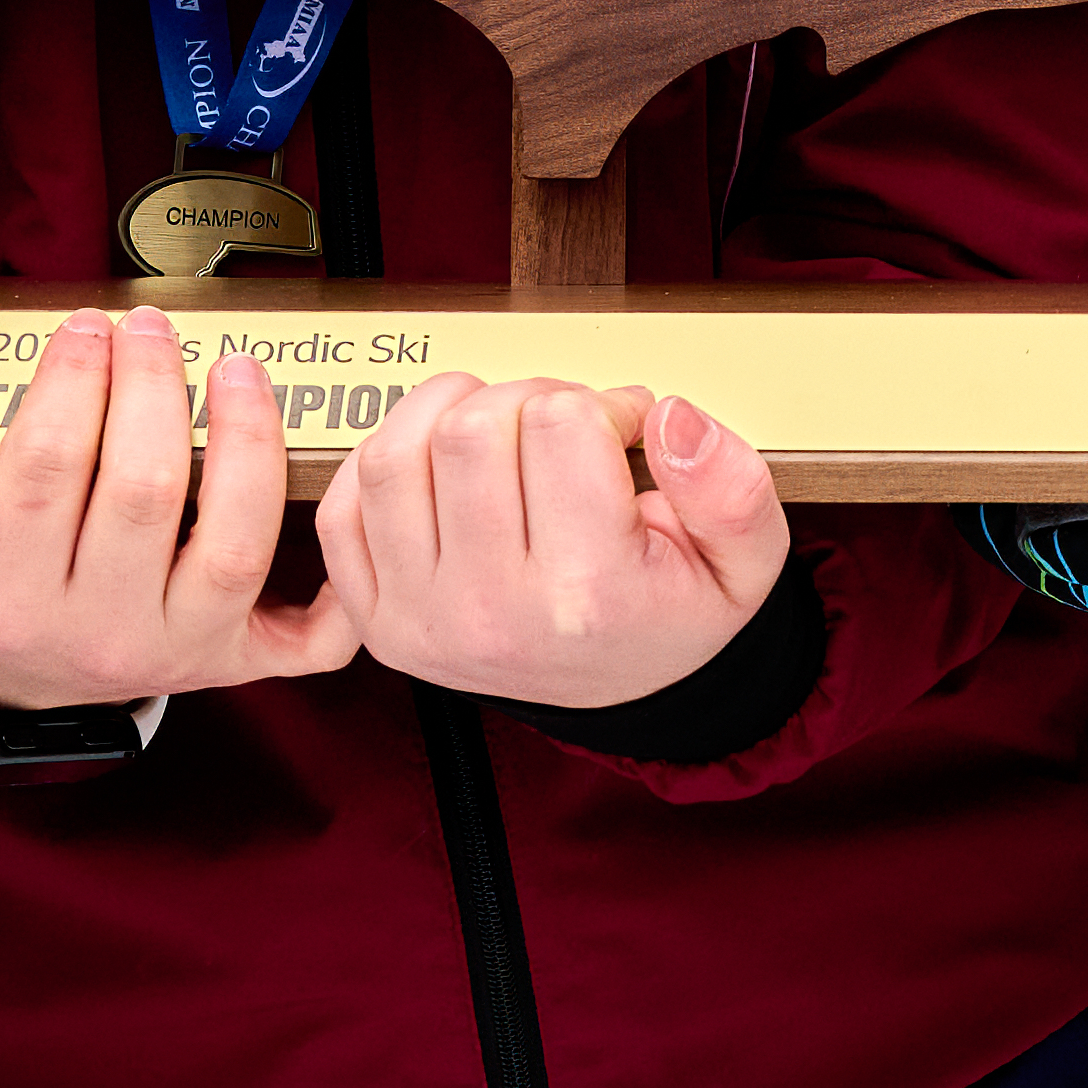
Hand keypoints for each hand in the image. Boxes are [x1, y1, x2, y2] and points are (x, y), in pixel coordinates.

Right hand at [0, 310, 344, 712]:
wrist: (24, 698)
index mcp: (14, 602)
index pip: (44, 474)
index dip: (69, 387)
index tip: (85, 329)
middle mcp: (104, 631)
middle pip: (142, 494)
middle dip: (152, 390)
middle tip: (150, 327)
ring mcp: (181, 647)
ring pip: (234, 545)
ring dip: (246, 444)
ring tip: (236, 370)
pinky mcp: (238, 658)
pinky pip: (307, 637)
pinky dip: (336, 584)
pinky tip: (338, 503)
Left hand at [329, 377, 789, 708]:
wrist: (623, 688)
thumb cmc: (672, 612)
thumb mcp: (745, 561)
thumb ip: (732, 485)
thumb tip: (669, 417)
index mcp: (587, 596)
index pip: (564, 423)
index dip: (601, 402)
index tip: (621, 430)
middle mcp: (493, 614)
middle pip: (473, 429)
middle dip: (526, 398)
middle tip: (562, 427)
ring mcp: (422, 620)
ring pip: (395, 455)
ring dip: (447, 415)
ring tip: (497, 431)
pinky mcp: (377, 619)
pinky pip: (342, 508)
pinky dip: (383, 463)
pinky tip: (438, 466)